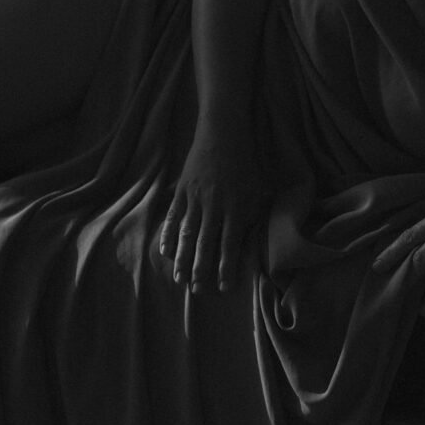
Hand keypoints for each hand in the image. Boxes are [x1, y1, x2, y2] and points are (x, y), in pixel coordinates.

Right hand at [159, 120, 261, 293]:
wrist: (223, 133)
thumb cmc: (246, 162)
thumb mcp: (258, 189)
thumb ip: (252, 215)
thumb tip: (249, 240)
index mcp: (236, 207)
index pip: (231, 244)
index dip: (227, 267)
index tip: (224, 287)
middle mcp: (215, 206)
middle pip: (206, 244)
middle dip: (201, 270)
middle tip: (198, 291)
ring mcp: (195, 199)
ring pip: (187, 235)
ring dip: (183, 259)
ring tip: (179, 279)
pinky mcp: (182, 191)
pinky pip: (173, 218)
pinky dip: (168, 236)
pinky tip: (166, 252)